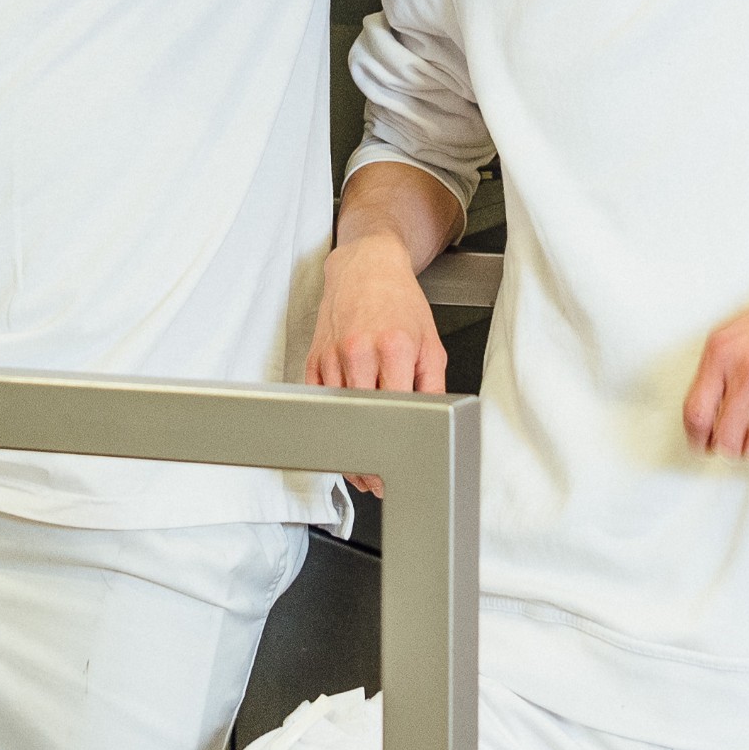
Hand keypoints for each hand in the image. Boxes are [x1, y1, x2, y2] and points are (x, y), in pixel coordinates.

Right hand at [309, 238, 446, 494]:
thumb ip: (433, 388)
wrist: (367, 268)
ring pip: (336, 416)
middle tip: (376, 481)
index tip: (396, 470)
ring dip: (348, 445)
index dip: (394, 446)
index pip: (394, 412)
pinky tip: (343, 433)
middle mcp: (360, 352)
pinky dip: (330, 423)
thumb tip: (434, 426)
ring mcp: (332, 355)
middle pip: (360, 420)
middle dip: (367, 457)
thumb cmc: (401, 303)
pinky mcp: (314, 358)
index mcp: (395, 349)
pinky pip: (318, 402)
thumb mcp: (432, 344)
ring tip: (361, 464)